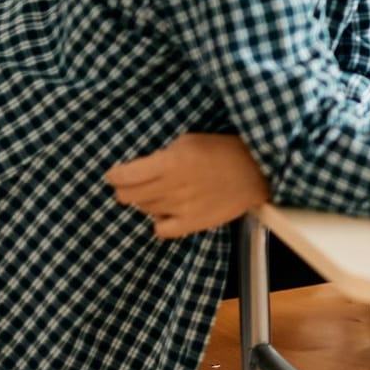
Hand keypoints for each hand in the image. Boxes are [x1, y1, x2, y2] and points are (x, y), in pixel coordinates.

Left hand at [105, 133, 268, 238]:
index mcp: (171, 162)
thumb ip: (164, 155)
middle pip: (130, 196)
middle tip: (129, 185)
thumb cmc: (224, 150)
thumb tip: (142, 168)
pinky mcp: (193, 223)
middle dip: (125, 190)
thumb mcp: (190, 140)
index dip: (115, 175)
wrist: (257, 171)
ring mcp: (182, 208)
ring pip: (145, 210)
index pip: (126, 175)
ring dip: (144, 202)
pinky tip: (165, 213)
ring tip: (154, 194)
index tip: (113, 174)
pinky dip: (158, 222)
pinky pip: (161, 230)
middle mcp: (173, 187)